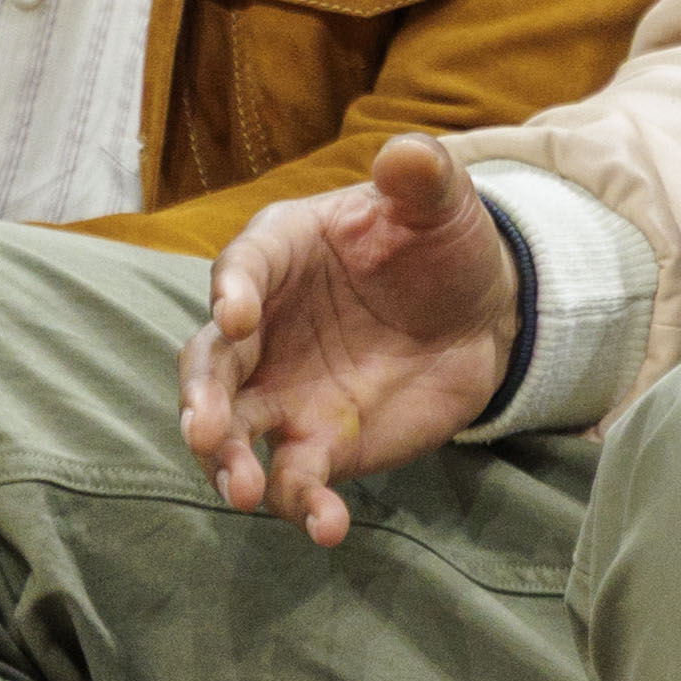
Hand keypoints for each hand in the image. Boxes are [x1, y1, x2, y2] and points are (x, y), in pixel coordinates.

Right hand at [185, 131, 521, 543]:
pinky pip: (298, 481)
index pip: (242, 268)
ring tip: (244, 494)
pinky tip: (328, 527)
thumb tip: (407, 153)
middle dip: (200, 399)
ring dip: (227, 466)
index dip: (234, 290)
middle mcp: (263, 328)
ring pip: (233, 434)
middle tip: (201, 431)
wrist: (480, 310)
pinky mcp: (320, 445)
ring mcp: (283, 392)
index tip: (238, 315)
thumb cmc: (440, 241)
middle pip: (210, 365)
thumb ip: (420, 178)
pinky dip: (305, 507)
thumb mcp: (440, 200)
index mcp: (280, 252)